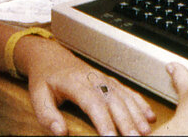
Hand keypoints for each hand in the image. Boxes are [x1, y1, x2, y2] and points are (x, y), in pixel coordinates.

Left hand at [16, 35, 156, 135]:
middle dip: (126, 121)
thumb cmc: (46, 79)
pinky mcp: (110, 81)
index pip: (92, 103)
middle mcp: (94, 79)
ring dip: (137, 114)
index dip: (103, 121)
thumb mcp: (38, 96)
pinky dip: (141, 104)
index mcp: (75, 83)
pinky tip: (149, 116)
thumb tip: (61, 132)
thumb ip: (48, 116)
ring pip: (124, 96)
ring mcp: (104, 79)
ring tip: (145, 131)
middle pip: (113, 101)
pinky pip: (128, 91)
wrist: (52, 58)